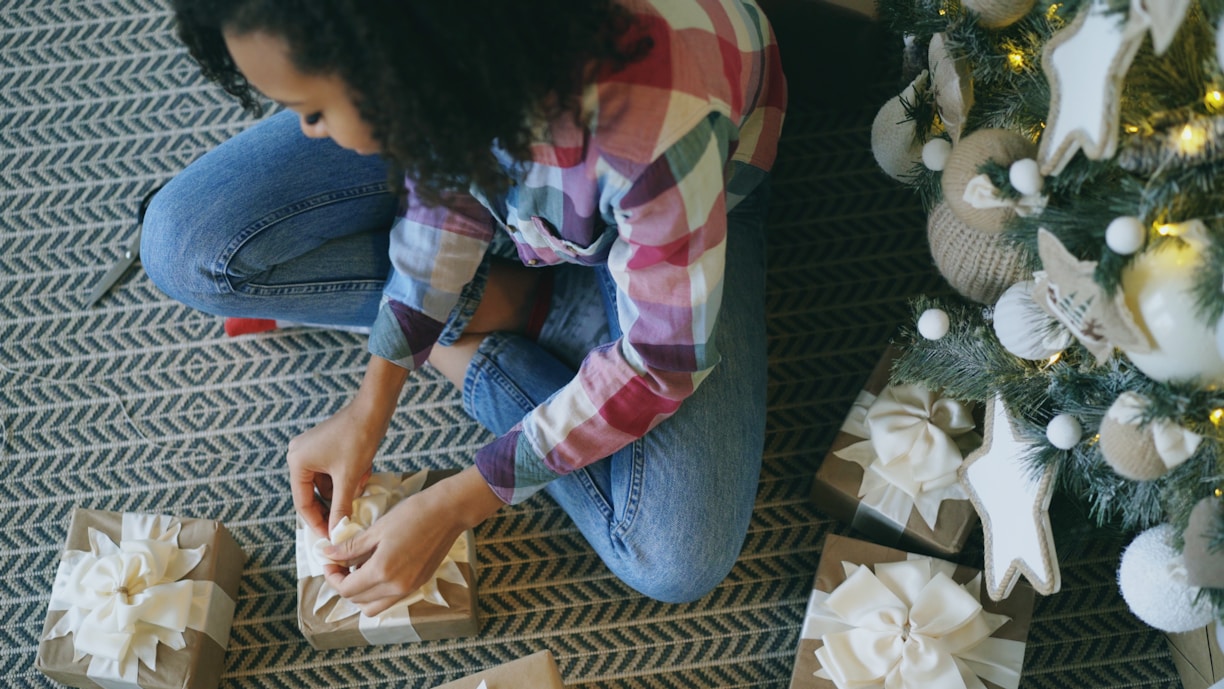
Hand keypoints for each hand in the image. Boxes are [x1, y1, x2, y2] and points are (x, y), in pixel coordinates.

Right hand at [288, 356, 408, 538]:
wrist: (374, 409)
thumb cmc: (358, 439)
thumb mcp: (349, 478)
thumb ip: (340, 508)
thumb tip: (336, 533)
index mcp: (297, 462)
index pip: (303, 502)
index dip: (316, 522)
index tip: (329, 537)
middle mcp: (299, 455)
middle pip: (314, 493)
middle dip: (333, 504)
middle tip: (345, 522)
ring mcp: (312, 450)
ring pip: (326, 484)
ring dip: (344, 490)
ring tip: (361, 483)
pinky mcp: (325, 447)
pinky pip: (333, 472)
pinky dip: (347, 478)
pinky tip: (363, 472)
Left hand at [322, 466, 504, 616]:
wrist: (449, 512)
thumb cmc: (413, 514)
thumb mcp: (377, 529)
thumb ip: (350, 547)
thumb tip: (328, 554)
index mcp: (382, 571)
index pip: (346, 589)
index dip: (332, 577)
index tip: (330, 562)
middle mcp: (396, 587)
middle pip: (357, 601)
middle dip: (344, 584)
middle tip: (341, 564)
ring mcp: (409, 588)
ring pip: (374, 607)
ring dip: (361, 594)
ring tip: (360, 569)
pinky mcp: (419, 584)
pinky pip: (391, 599)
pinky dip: (378, 592)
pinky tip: (378, 569)